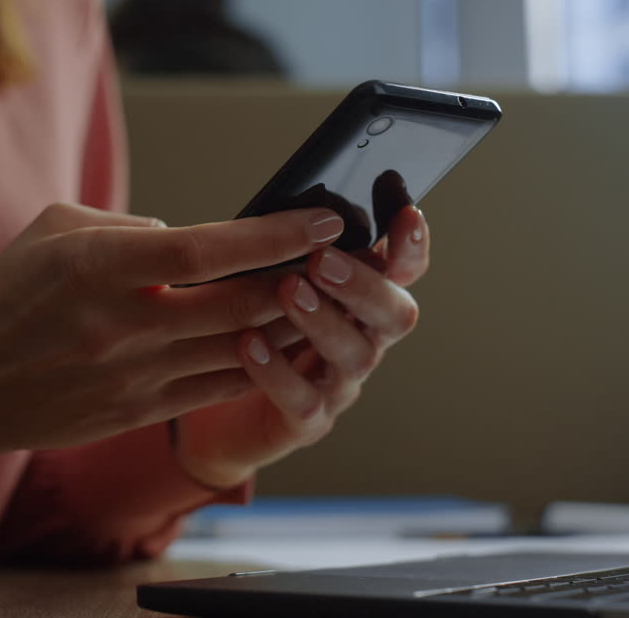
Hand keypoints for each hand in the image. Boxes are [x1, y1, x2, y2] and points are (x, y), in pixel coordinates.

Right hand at [0, 202, 345, 482]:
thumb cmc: (2, 297)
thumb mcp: (52, 232)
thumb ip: (125, 227)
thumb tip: (190, 237)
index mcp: (100, 268)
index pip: (209, 249)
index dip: (275, 233)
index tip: (323, 217)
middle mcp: (123, 325)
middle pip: (239, 303)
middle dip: (300, 277)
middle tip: (337, 255)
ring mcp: (134, 376)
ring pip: (239, 350)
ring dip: (287, 322)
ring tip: (320, 294)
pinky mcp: (139, 411)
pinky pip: (217, 386)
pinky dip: (256, 360)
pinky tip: (277, 337)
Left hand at [171, 205, 428, 487]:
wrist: (217, 415)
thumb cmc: (246, 328)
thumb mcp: (264, 279)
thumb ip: (287, 250)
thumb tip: (286, 205)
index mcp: (360, 300)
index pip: (403, 270)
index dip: (411, 246)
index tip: (405, 213)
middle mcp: (362, 341)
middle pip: (395, 314)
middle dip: (363, 284)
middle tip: (322, 260)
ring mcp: (338, 385)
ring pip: (355, 356)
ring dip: (323, 320)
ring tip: (287, 290)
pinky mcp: (306, 422)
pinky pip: (303, 401)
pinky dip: (277, 372)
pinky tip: (248, 344)